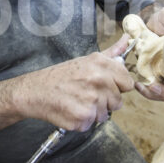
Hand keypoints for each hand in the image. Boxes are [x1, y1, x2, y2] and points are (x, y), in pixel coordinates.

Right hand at [17, 34, 134, 131]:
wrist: (36, 91)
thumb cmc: (61, 76)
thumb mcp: (87, 60)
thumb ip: (111, 53)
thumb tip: (127, 38)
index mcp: (101, 65)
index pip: (128, 83)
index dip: (118, 86)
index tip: (105, 85)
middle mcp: (98, 81)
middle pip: (118, 101)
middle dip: (105, 100)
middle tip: (86, 93)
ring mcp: (91, 101)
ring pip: (105, 114)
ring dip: (94, 112)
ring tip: (78, 101)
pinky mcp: (82, 118)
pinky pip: (92, 124)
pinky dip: (83, 120)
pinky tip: (71, 109)